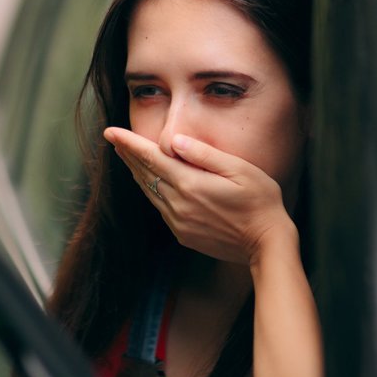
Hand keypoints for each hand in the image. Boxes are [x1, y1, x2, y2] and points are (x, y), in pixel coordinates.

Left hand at [104, 127, 296, 264]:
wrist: (266, 244)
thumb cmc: (260, 201)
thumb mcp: (239, 169)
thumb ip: (204, 155)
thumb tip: (174, 141)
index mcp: (190, 184)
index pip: (151, 158)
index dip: (129, 143)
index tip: (110, 132)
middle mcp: (178, 204)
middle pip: (145, 174)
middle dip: (128, 155)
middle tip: (113, 139)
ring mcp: (178, 222)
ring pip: (149, 192)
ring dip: (136, 173)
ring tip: (126, 157)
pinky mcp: (183, 234)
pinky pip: (160, 208)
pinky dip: (151, 191)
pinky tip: (150, 183)